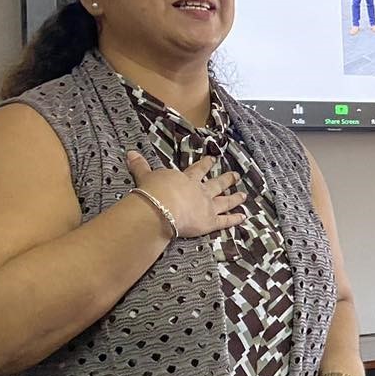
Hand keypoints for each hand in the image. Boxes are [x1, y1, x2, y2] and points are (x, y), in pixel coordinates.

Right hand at [126, 151, 246, 237]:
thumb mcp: (146, 176)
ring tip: (244, 195)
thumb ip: (140, 166)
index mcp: (186, 179)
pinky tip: (243, 217)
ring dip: (235, 198)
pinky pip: (225, 221)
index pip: (198, 170)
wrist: (162, 206)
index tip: (213, 159)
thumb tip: (130, 153)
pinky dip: (234, 219)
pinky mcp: (210, 222)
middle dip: (226, 179)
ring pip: (225, 201)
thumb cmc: (153, 191)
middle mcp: (200, 191)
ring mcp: (208, 206)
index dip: (206, 164)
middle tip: (236, 175)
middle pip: (216, 184)